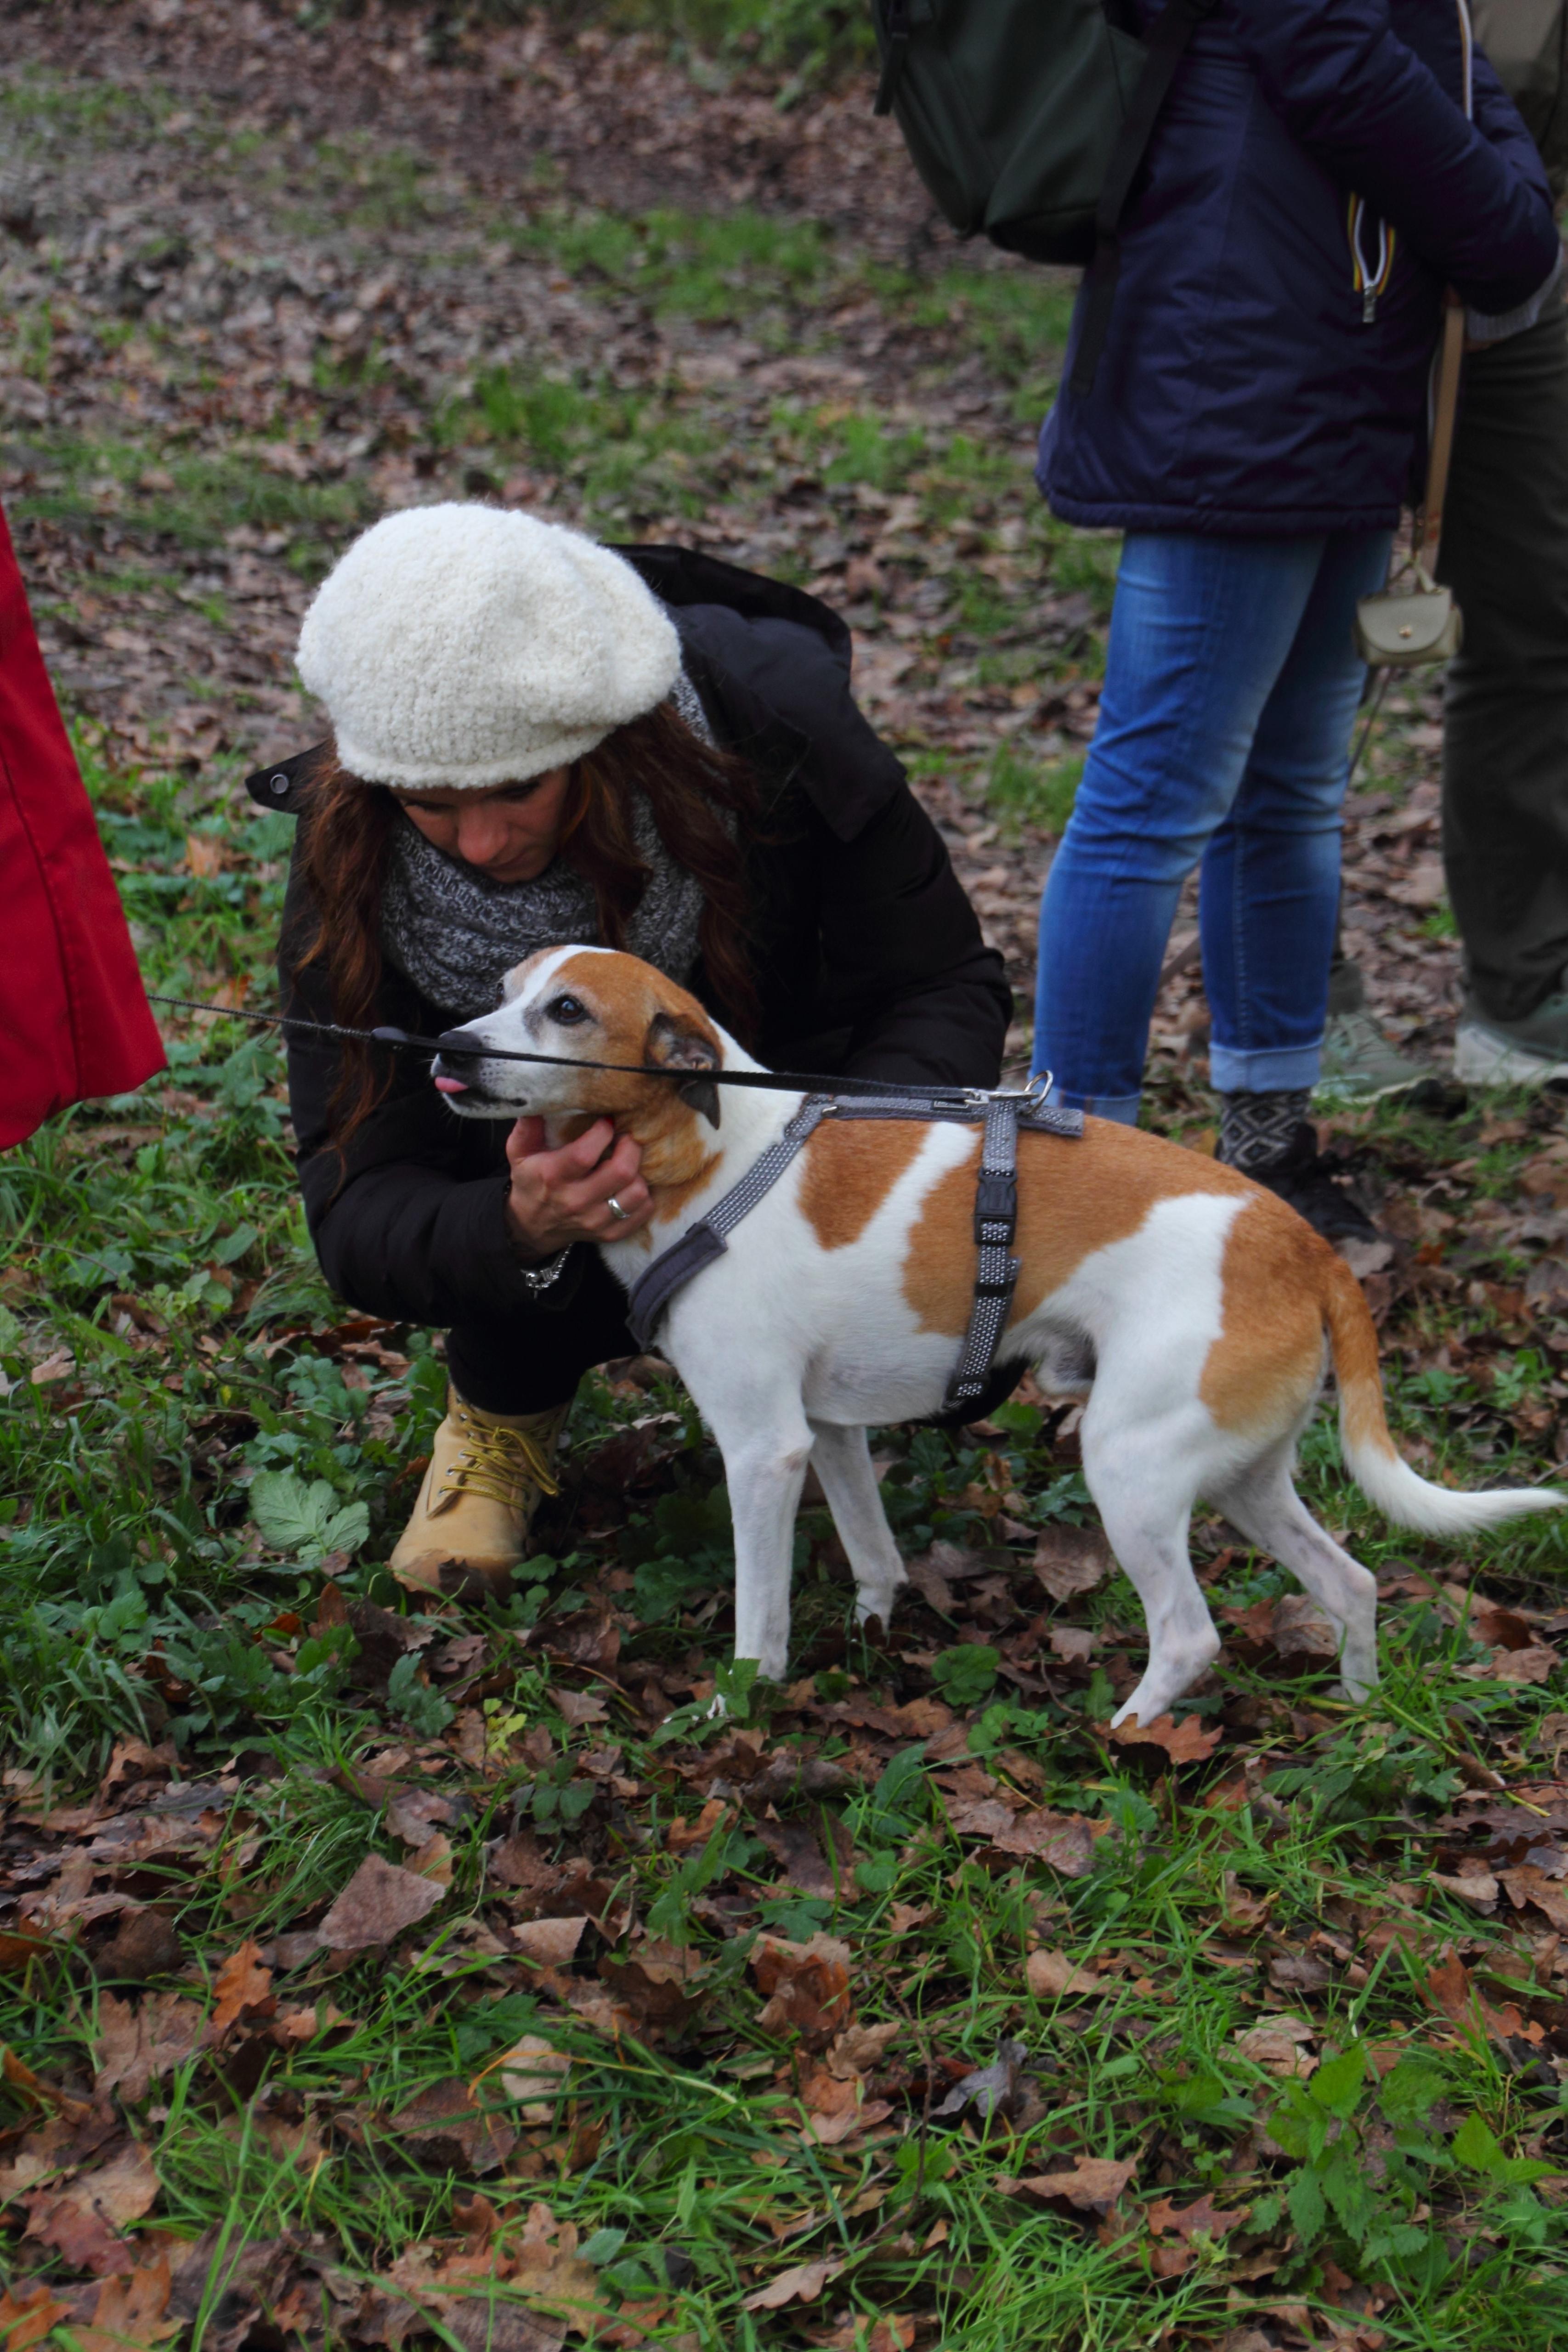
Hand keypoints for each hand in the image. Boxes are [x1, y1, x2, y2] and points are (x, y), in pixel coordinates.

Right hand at [503, 1116, 653, 1256]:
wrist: (530, 1225)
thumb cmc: (531, 1180)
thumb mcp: (519, 1151)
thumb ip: (528, 1125)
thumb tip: (539, 1098)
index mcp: (553, 1177)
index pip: (586, 1154)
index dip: (603, 1132)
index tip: (607, 1121)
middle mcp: (576, 1201)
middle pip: (621, 1172)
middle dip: (630, 1147)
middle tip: (625, 1138)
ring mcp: (595, 1221)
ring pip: (637, 1193)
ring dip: (639, 1172)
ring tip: (629, 1162)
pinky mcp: (610, 1234)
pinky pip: (642, 1212)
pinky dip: (643, 1195)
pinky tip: (631, 1183)